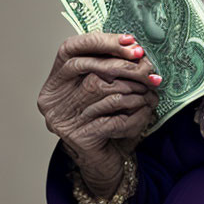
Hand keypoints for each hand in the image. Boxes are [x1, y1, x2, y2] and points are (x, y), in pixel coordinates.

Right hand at [37, 32, 161, 197]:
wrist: (106, 162)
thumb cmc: (109, 118)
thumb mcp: (107, 87)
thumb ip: (111, 65)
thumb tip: (134, 45)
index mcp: (56, 81)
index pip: (70, 49)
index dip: (101, 41)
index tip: (131, 41)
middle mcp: (53, 99)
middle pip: (86, 67)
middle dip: (123, 64)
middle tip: (148, 68)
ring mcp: (63, 119)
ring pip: (100, 89)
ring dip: (132, 88)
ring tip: (150, 91)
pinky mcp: (79, 138)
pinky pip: (113, 117)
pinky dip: (135, 112)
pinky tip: (145, 111)